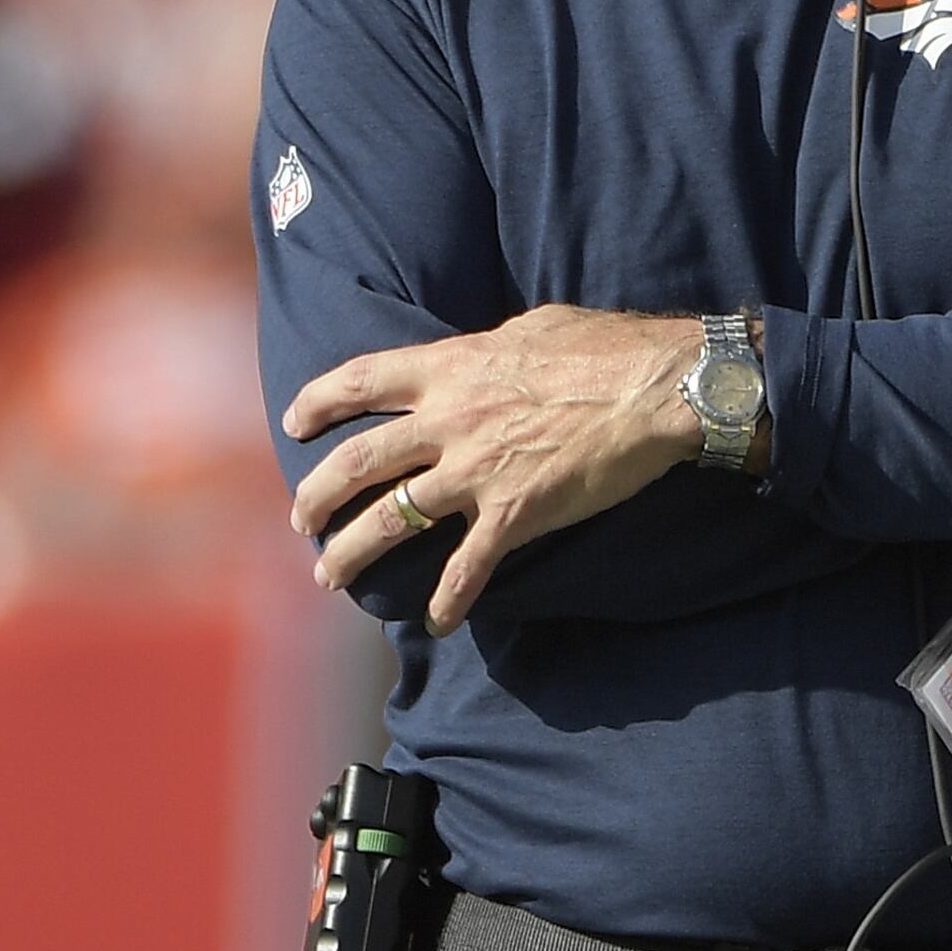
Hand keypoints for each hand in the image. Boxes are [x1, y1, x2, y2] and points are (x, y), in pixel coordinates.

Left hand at [282, 306, 713, 635]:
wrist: (657, 386)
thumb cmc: (603, 346)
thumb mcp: (530, 328)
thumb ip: (487, 349)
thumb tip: (477, 355)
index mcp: (450, 369)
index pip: (360, 380)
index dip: (319, 402)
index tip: (294, 424)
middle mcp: (449, 421)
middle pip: (358, 462)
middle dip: (317, 496)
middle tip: (300, 519)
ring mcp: (478, 471)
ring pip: (392, 519)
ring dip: (351, 553)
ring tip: (328, 575)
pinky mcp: (516, 514)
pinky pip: (468, 567)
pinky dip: (448, 600)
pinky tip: (436, 622)